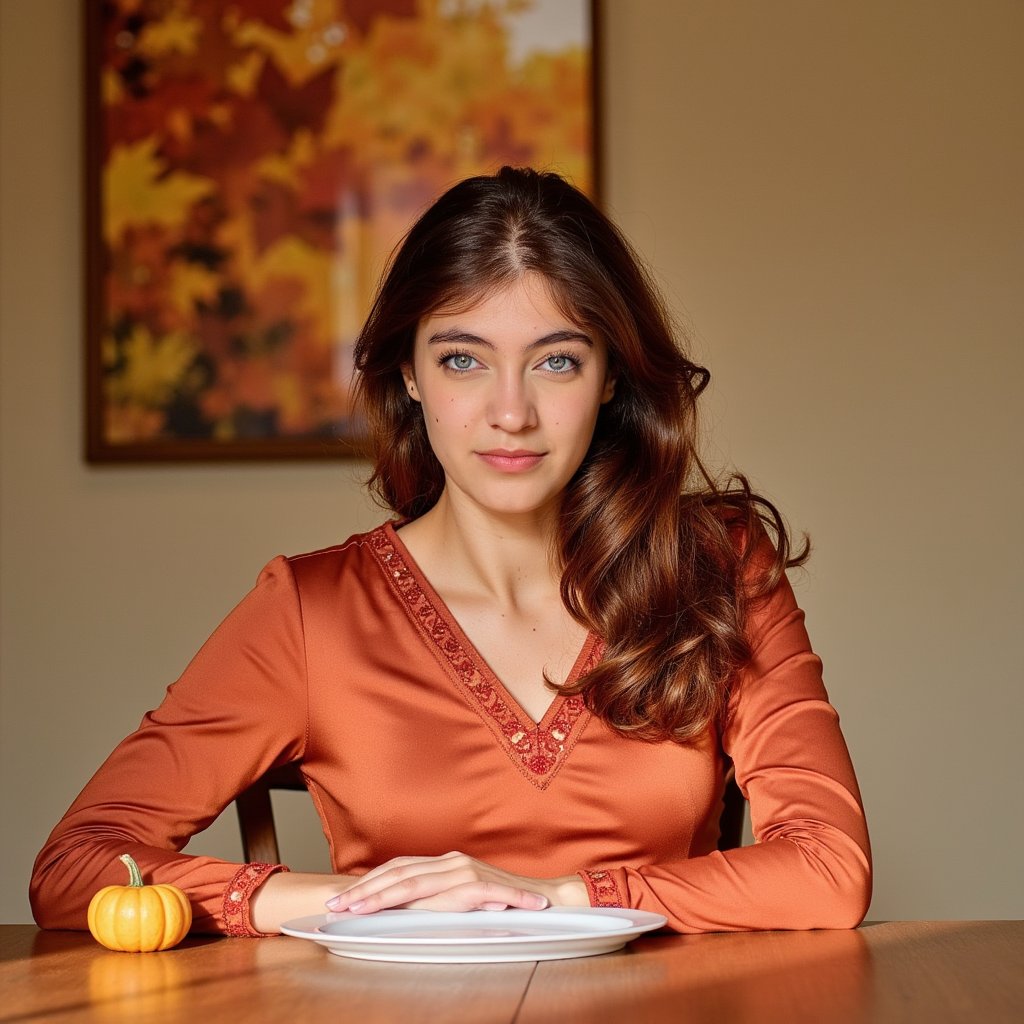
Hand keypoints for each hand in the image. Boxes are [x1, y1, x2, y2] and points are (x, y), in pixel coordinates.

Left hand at [325, 851, 587, 914]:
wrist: (547, 898)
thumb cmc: (505, 902)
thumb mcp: (463, 899)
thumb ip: (437, 899)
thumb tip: (401, 911)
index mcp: (445, 863)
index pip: (398, 868)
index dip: (369, 882)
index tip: (343, 897)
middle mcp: (451, 861)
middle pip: (398, 873)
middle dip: (365, 890)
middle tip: (338, 905)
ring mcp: (465, 870)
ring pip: (412, 882)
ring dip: (380, 896)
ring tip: (357, 908)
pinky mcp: (479, 884)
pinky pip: (441, 895)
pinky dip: (417, 903)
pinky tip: (397, 909)